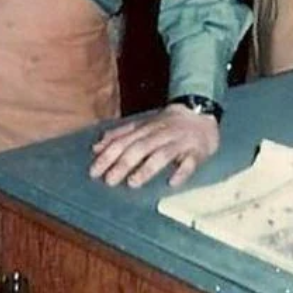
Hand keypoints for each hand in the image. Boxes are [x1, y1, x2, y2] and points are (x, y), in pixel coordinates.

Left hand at [89, 105, 218, 189]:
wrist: (198, 110)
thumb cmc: (166, 123)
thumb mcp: (142, 125)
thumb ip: (120, 135)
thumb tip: (96, 147)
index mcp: (145, 129)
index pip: (123, 141)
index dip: (108, 156)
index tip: (94, 171)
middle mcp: (159, 134)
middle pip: (139, 148)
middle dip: (123, 164)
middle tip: (109, 181)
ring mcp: (179, 142)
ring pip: (162, 154)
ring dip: (147, 168)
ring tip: (133, 182)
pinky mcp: (196, 151)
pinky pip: (189, 162)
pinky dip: (181, 171)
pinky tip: (172, 182)